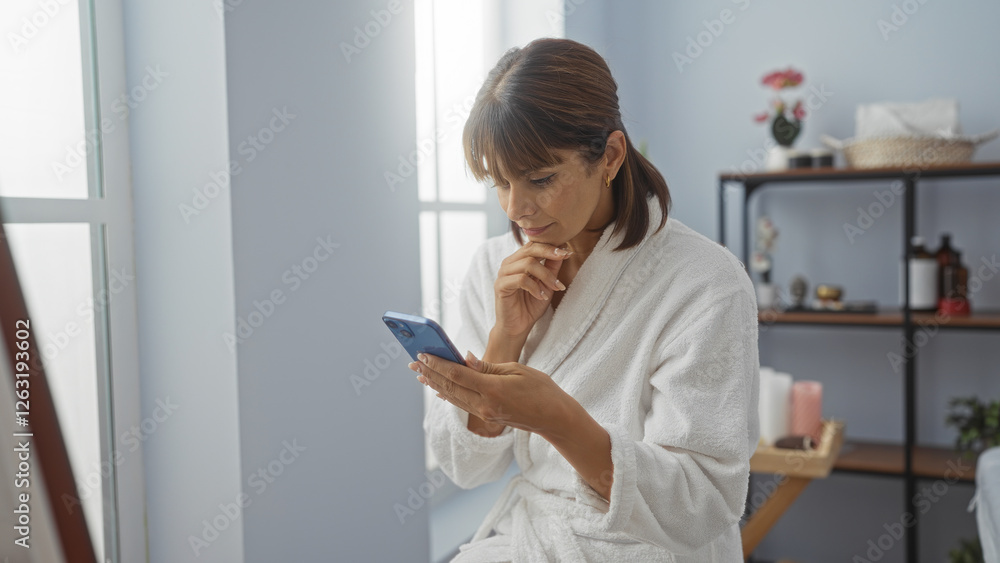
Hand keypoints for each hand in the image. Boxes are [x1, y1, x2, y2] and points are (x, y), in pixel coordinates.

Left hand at [411, 351, 572, 436]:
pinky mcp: (488, 417)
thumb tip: (465, 360)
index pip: (458, 375)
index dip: (438, 364)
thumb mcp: (517, 370)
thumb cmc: (542, 389)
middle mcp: (485, 405)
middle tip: (413, 362)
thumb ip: (488, 367)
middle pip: (450, 387)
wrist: (555, 418)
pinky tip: (438, 390)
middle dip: (430, 373)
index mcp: (493, 390)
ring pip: (453, 397)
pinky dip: (448, 395)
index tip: (423, 354)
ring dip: (435, 384)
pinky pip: (462, 404)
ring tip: (420, 374)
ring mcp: (485, 413)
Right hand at [494, 241, 571, 337]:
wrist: (517, 327)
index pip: (534, 245)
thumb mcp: (546, 284)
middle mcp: (509, 263)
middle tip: (564, 257)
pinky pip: (521, 279)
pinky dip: (535, 287)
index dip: (551, 246)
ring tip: (556, 287)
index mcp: (518, 260)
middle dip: (550, 252)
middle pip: (530, 249)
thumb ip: (552, 268)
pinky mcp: (500, 286)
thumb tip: (564, 251)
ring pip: (528, 263)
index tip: (568, 252)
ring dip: (546, 275)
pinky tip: (541, 296)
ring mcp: (503, 273)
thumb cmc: (531, 305)